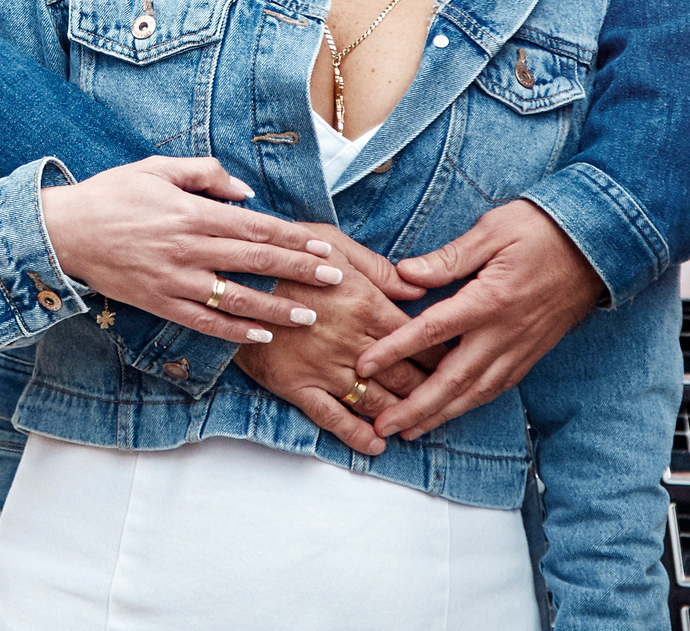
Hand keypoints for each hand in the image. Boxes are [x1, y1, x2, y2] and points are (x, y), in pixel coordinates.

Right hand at [37, 158, 353, 344]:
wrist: (63, 230)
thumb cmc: (112, 194)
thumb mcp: (157, 168)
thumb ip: (205, 174)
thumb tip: (245, 192)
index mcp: (191, 212)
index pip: (255, 227)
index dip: (293, 238)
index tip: (323, 247)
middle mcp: (188, 248)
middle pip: (255, 262)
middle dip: (298, 272)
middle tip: (334, 280)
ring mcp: (174, 280)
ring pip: (235, 298)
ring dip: (275, 308)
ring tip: (308, 315)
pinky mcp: (159, 303)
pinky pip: (203, 321)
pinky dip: (233, 330)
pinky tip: (261, 336)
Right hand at [234, 227, 428, 455]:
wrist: (231, 278)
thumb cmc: (285, 255)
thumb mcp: (332, 244)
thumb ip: (378, 268)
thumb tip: (420, 290)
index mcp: (363, 303)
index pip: (415, 336)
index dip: (440, 353)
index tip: (458, 362)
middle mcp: (351, 340)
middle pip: (403, 374)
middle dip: (431, 389)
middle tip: (449, 399)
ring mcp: (324, 367)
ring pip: (375, 400)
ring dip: (402, 416)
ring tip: (421, 425)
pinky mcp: (297, 386)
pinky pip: (333, 417)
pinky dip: (357, 435)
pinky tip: (377, 444)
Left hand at [357, 201, 604, 439]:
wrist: (597, 246)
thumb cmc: (542, 230)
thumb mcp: (492, 229)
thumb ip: (448, 257)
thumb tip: (406, 273)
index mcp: (489, 299)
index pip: (432, 331)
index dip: (395, 349)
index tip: (365, 364)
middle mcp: (504, 332)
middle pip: (453, 379)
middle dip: (416, 407)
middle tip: (384, 426)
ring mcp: (520, 347)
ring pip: (476, 392)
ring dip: (441, 415)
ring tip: (411, 431)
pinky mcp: (532, 353)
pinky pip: (498, 387)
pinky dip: (472, 405)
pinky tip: (454, 412)